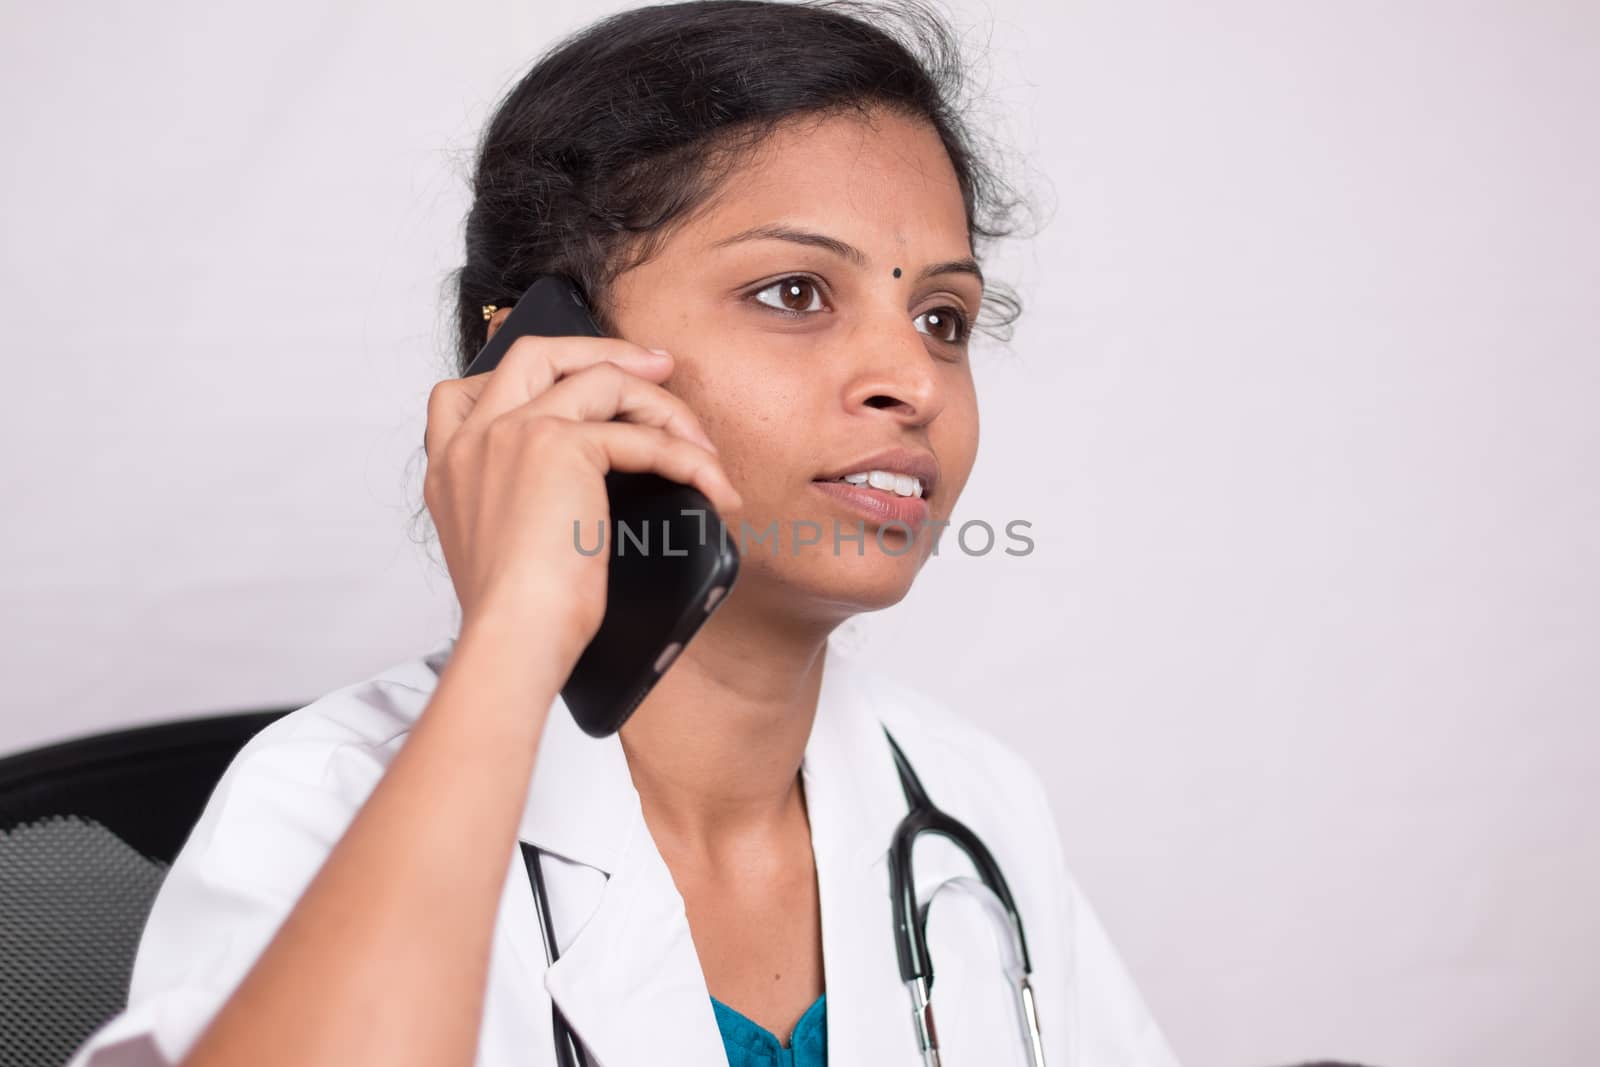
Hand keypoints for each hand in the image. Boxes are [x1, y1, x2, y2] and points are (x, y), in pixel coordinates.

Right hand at [422, 337, 741, 663]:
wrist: (512, 639)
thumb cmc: (515, 619)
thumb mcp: (501, 551)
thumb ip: (518, 507)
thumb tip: (583, 495)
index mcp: (451, 466)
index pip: (469, 389)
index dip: (532, 375)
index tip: (581, 383)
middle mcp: (474, 439)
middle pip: (536, 353)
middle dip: (602, 350)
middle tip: (656, 367)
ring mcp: (513, 434)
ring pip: (599, 379)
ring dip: (661, 404)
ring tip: (699, 440)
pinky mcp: (559, 447)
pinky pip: (640, 435)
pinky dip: (687, 456)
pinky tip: (711, 483)